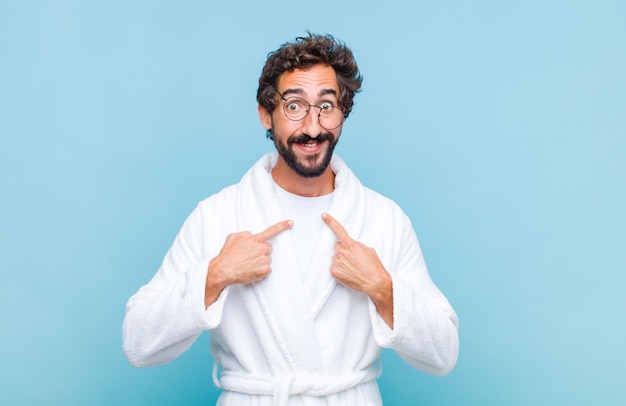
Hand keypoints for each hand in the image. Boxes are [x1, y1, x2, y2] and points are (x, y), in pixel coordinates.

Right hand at [205, 220, 291, 306]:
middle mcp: (263, 248)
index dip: (283, 226)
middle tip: (250, 257)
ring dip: (260, 262)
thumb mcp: (233, 237)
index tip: (290, 223)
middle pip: (268, 249)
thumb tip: (250, 235)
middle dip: (261, 252)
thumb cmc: (227, 255)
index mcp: (256, 239)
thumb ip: (245, 234)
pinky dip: (260, 272)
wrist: (223, 270)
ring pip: (267, 260)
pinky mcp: (264, 270)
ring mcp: (265, 259)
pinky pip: (267, 270)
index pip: (272, 230)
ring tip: (248, 264)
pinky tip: (251, 271)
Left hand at [322, 213, 393, 327]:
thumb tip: (352, 246)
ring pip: (335, 258)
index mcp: (351, 244)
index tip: (323, 215)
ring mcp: (337, 262)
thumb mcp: (369, 250)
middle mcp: (342, 251)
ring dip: (341, 261)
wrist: (375, 282)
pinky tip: (348, 273)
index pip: (338, 230)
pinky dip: (339, 270)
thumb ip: (357, 245)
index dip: (330, 221)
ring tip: (352, 268)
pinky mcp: (334, 271)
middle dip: (342, 250)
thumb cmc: (374, 267)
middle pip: (337, 246)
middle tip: (352, 258)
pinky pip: (333, 267)